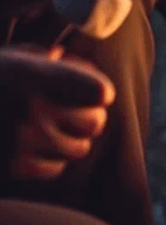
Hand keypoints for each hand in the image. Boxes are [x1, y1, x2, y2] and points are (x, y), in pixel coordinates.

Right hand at [0, 46, 113, 179]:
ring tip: (50, 129)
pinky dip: (50, 160)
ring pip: (78, 148)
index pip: (98, 90)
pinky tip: (33, 147)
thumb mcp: (6, 60)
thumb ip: (39, 58)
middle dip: (88, 117)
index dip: (98, 92)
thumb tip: (66, 56)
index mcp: (31, 74)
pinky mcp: (11, 169)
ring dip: (71, 140)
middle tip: (75, 112)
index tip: (94, 92)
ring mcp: (21, 141)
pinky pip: (55, 169)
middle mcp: (30, 108)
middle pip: (95, 122)